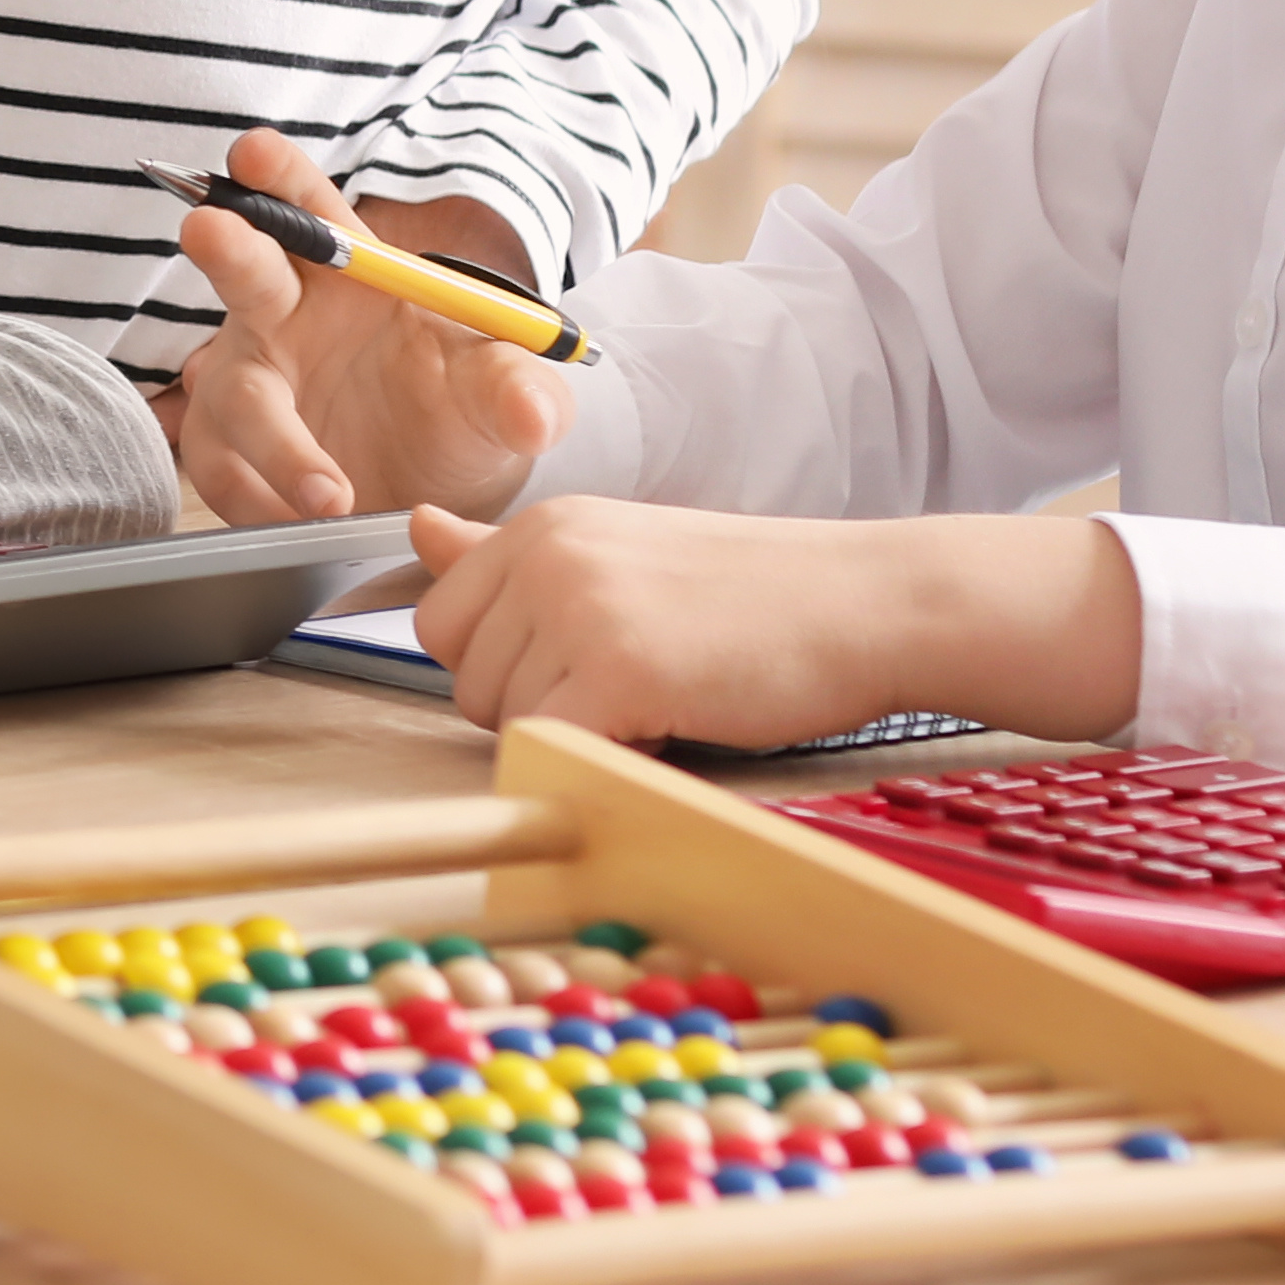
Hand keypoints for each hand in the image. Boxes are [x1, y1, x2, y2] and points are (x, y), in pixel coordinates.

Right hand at [158, 128, 564, 525]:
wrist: (436, 492)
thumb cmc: (458, 413)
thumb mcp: (502, 394)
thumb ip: (521, 390)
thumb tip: (534, 411)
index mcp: (349, 273)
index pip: (311, 208)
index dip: (279, 176)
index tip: (255, 150)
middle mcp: (283, 315)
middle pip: (243, 267)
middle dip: (226, 245)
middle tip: (210, 228)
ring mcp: (251, 382)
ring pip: (233, 394)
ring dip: (272, 439)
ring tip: (329, 493)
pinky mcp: (229, 450)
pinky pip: (220, 470)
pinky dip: (259, 499)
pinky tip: (302, 522)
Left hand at [400, 499, 1145, 751]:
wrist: (867, 602)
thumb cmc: (751, 593)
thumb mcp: (617, 553)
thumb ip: (507, 554)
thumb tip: (416, 526)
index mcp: (541, 526)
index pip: (439, 623)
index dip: (504, 666)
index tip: (582, 662)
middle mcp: (545, 555)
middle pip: (465, 680)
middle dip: (535, 706)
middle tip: (636, 682)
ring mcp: (578, 608)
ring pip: (506, 721)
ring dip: (577, 733)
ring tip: (663, 694)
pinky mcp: (618, 670)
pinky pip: (552, 748)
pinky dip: (603, 758)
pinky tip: (669, 723)